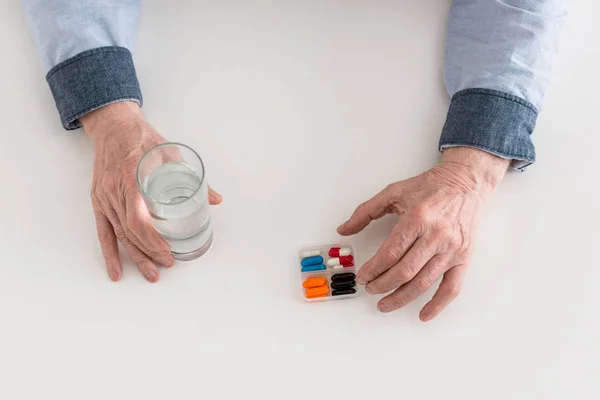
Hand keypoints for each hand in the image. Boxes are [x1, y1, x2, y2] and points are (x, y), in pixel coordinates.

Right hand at [81, 102, 222, 281]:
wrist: (114, 127)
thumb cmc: (143, 139)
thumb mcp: (171, 154)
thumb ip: (193, 179)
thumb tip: (216, 199)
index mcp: (132, 180)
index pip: (139, 220)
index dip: (153, 241)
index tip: (168, 252)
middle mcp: (115, 192)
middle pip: (130, 233)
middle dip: (149, 254)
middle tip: (166, 267)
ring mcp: (105, 198)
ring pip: (118, 235)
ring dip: (134, 257)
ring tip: (150, 274)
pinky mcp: (99, 201)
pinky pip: (102, 232)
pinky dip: (109, 253)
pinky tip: (116, 271)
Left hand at [337, 147, 508, 320]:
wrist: (467, 182)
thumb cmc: (430, 187)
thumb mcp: (394, 191)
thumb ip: (366, 211)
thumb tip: (344, 229)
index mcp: (417, 218)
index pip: (390, 253)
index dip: (373, 269)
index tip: (362, 276)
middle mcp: (436, 235)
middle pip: (404, 271)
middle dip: (382, 285)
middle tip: (369, 289)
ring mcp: (452, 249)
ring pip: (424, 283)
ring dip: (401, 298)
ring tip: (384, 304)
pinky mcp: (464, 258)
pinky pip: (452, 288)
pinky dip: (437, 305)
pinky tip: (423, 314)